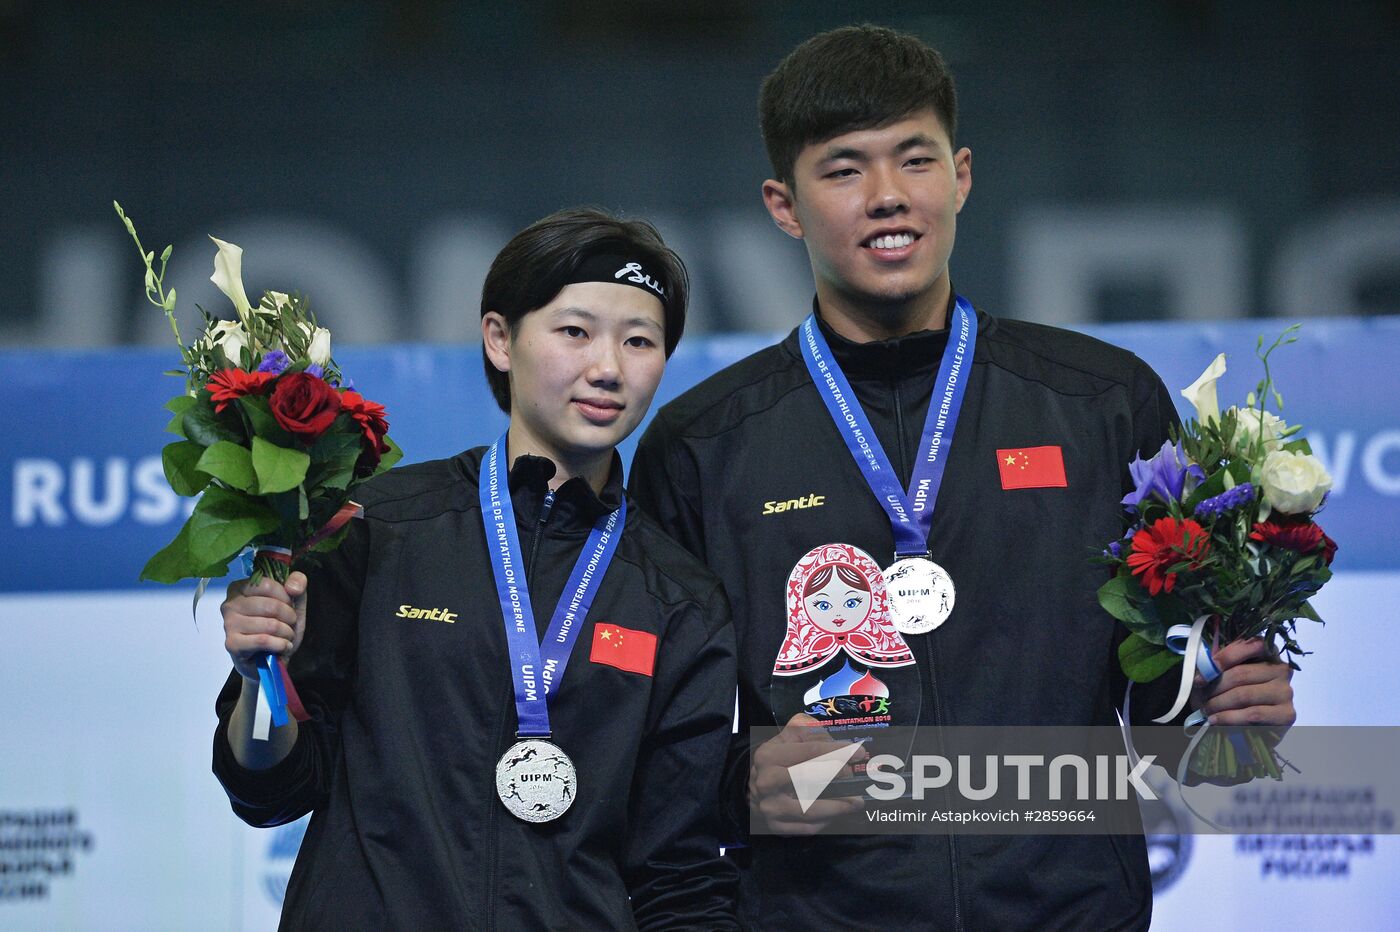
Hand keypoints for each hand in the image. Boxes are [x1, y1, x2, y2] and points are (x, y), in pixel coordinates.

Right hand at [221, 572, 307, 681]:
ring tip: (286, 636)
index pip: (267, 584)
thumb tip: (293, 587)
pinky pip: (263, 641)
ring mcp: (229, 624)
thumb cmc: (278, 626)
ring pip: (269, 625)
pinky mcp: (232, 643)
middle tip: (290, 624)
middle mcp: (230, 604)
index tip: (289, 606)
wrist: (270, 659)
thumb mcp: (293, 601)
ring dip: (286, 633)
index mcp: (240, 588)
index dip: (286, 597)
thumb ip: (297, 582)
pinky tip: (282, 646)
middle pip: (270, 606)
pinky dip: (280, 645)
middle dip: (289, 617)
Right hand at [749, 713, 866, 834]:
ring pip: (809, 810)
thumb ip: (812, 732)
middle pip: (805, 779)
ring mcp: (769, 807)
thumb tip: (840, 744)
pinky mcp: (776, 827)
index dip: (836, 751)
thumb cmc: (780, 757)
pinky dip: (826, 822)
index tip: (859, 753)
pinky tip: (838, 813)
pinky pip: (807, 828)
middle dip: (835, 776)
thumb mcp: (790, 736)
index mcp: (769, 756)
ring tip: (856, 802)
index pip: (809, 751)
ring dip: (837, 807)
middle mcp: (766, 782)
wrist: (755, 787)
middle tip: (855, 777)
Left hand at [1190, 638, 1294, 727]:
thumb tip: (1204, 668)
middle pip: (1241, 673)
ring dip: (1219, 703)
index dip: (1224, 658)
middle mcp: (1281, 669)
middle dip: (1215, 687)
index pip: (1251, 645)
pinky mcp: (1287, 714)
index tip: (1201, 676)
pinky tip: (1216, 720)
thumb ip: (1217, 665)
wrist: (1245, 725)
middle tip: (1200, 697)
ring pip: (1245, 695)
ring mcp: (1286, 691)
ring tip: (1206, 710)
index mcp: (1268, 652)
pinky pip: (1254, 714)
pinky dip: (1229, 718)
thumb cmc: (1230, 693)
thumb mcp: (1222, 673)